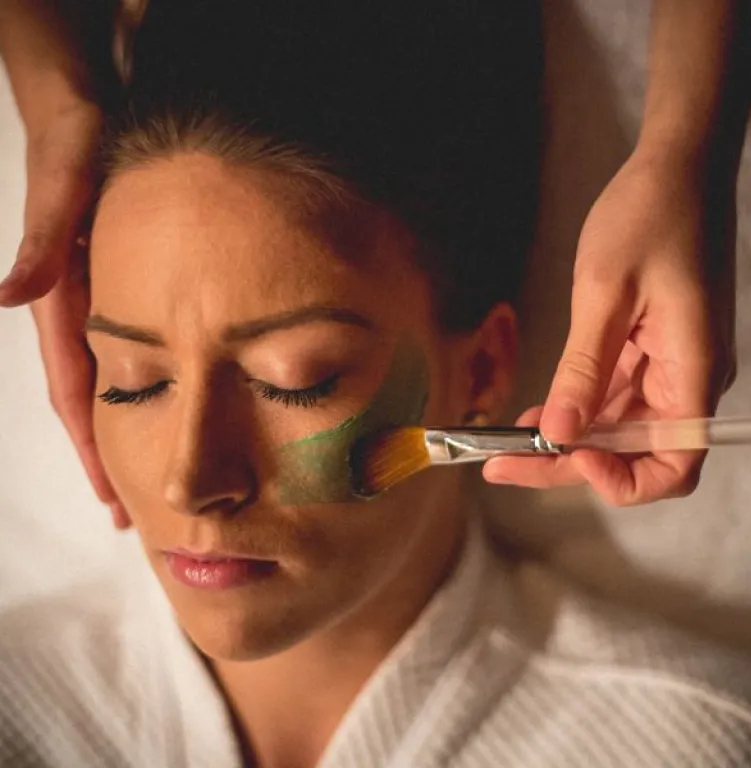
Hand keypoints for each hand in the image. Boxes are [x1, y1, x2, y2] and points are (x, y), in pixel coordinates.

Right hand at [0, 96, 130, 528]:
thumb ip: (39, 236)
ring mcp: (97, 302)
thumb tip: (5, 295)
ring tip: (146, 477)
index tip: (109, 496)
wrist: (85, 109)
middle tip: (134, 513)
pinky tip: (165, 407)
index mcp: (61, 302)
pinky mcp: (118, 287)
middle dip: (107, 457)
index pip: (74, 390)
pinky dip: (142, 388)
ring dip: (125, 431)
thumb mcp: (62, 182)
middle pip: (92, 400)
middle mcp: (75, 310)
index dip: (90, 445)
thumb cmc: (75, 140)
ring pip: (111, 382)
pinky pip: (129, 350)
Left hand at [484, 146, 734, 504]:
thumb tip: (558, 434)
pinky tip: (532, 414)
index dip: (623, 481)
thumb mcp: (606, 293)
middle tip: (501, 467)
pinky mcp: (649, 352)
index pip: (674, 465)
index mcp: (692, 370)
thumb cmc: (651, 216)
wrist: (677, 168)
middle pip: (632, 454)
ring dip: (564, 442)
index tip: (567, 457)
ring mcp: (668, 367)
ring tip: (504, 448)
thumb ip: (584, 370)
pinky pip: (612, 398)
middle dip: (567, 466)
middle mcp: (686, 379)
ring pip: (616, 430)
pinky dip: (573, 410)